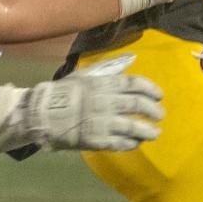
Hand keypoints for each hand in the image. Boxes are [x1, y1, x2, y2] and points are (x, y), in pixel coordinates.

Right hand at [0, 54, 163, 152]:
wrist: (43, 114)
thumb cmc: (65, 91)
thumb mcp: (86, 74)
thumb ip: (110, 68)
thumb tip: (131, 58)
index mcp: (103, 83)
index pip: (134, 84)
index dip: (151, 89)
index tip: (159, 96)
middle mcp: (106, 102)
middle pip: (138, 105)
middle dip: (153, 111)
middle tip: (159, 115)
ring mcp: (102, 122)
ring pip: (133, 127)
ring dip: (147, 130)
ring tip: (155, 133)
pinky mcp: (97, 140)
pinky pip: (120, 143)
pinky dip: (131, 143)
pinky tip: (136, 142)